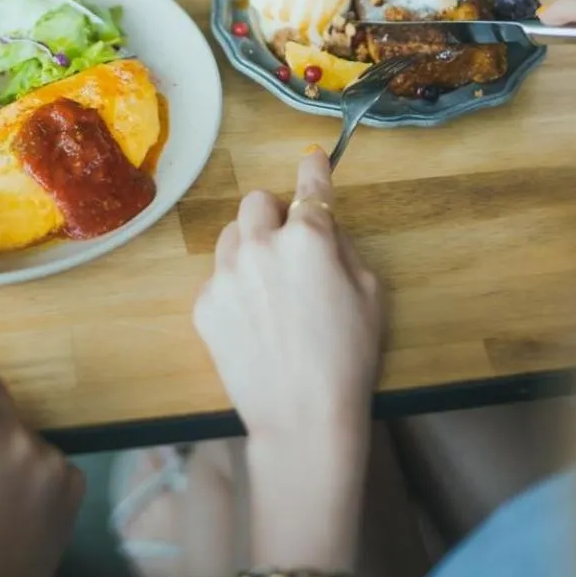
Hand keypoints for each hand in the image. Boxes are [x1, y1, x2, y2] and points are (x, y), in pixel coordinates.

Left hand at [193, 148, 383, 571]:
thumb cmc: (348, 358)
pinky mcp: (204, 304)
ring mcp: (225, 273)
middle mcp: (260, 244)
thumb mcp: (371, 295)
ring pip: (231, 236)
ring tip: (270, 291)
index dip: (314, 169)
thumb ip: (343, 249)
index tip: (313, 159)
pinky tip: (254, 322)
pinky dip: (234, 288)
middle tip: (289, 246)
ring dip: (249, 248)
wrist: (302, 417)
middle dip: (273, 215)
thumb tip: (324, 228)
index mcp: (309, 237)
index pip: (310, 186)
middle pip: (256, 202)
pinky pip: (217, 277)